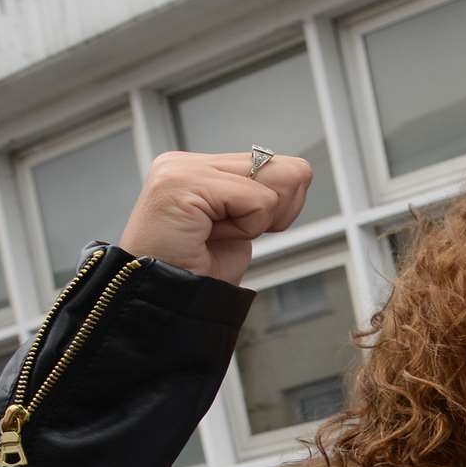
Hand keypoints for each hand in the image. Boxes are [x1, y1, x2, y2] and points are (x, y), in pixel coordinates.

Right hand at [117, 151, 312, 285]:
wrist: (164, 304)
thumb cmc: (197, 272)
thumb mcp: (243, 227)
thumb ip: (265, 194)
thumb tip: (301, 171)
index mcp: (200, 169)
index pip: (273, 164)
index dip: (277, 206)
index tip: (241, 231)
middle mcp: (187, 162)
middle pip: (281, 166)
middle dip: (273, 212)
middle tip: (230, 235)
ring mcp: (181, 169)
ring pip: (272, 182)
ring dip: (255, 223)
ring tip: (215, 236)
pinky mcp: (183, 183)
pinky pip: (257, 201)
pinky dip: (246, 229)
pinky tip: (209, 237)